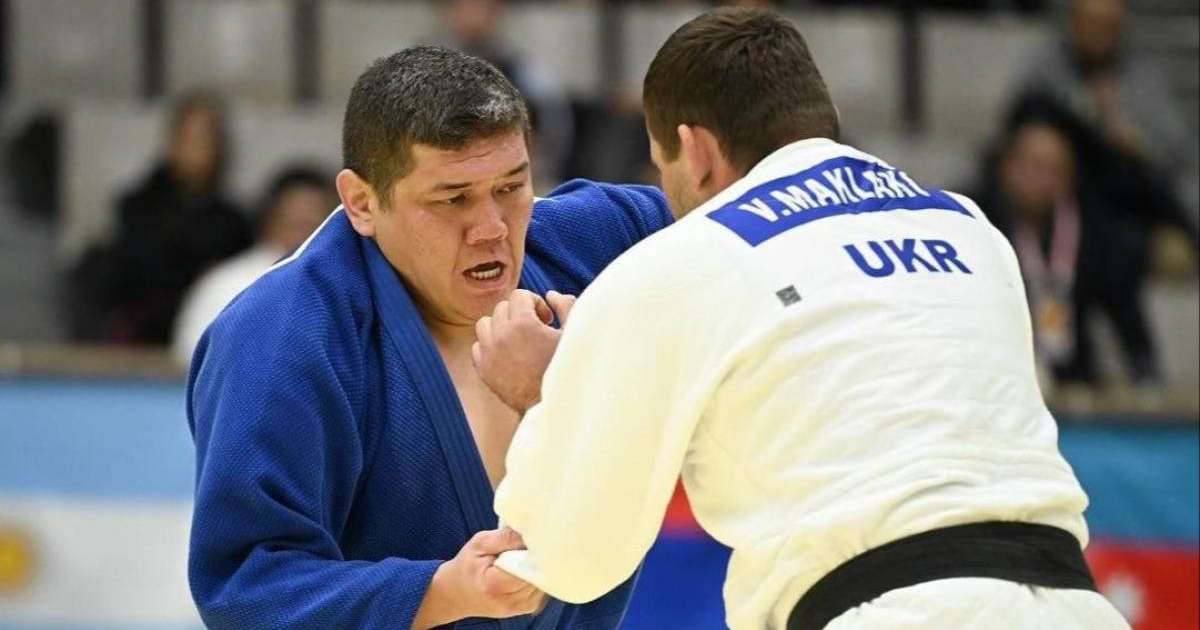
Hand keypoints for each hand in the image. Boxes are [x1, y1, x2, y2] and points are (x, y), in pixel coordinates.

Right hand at [413, 528, 545, 628]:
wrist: (458, 593)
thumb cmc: (468, 566)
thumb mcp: (479, 543)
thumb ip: (505, 538)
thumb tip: (530, 532)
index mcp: (494, 585)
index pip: (528, 565)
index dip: (532, 549)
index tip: (531, 536)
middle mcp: (511, 601)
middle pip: (540, 573)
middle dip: (537, 555)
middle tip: (528, 542)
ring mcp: (522, 607)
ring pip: (545, 579)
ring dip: (539, 565)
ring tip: (522, 556)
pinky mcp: (529, 607)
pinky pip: (543, 586)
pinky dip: (538, 574)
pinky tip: (525, 566)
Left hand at [472, 290, 575, 412]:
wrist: (555, 406)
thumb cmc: (569, 368)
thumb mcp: (575, 333)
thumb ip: (566, 306)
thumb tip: (551, 295)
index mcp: (522, 323)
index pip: (519, 295)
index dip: (535, 303)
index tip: (547, 319)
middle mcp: (501, 336)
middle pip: (502, 308)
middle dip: (519, 314)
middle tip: (537, 330)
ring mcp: (489, 354)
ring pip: (485, 324)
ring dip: (501, 327)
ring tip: (518, 340)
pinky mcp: (484, 371)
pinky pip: (478, 347)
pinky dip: (490, 346)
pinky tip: (508, 354)